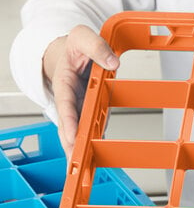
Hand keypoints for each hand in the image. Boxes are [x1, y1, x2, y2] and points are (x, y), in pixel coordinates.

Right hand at [42, 25, 118, 158]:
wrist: (71, 51)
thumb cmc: (74, 46)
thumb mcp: (83, 36)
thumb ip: (97, 46)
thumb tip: (113, 62)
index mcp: (65, 82)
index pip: (66, 105)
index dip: (69, 122)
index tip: (72, 137)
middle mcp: (71, 99)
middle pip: (69, 126)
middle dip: (70, 146)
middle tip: (75, 166)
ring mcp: (80, 107)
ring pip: (79, 132)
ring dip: (81, 151)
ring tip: (84, 171)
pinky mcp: (90, 111)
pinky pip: (91, 128)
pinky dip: (93, 143)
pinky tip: (97, 160)